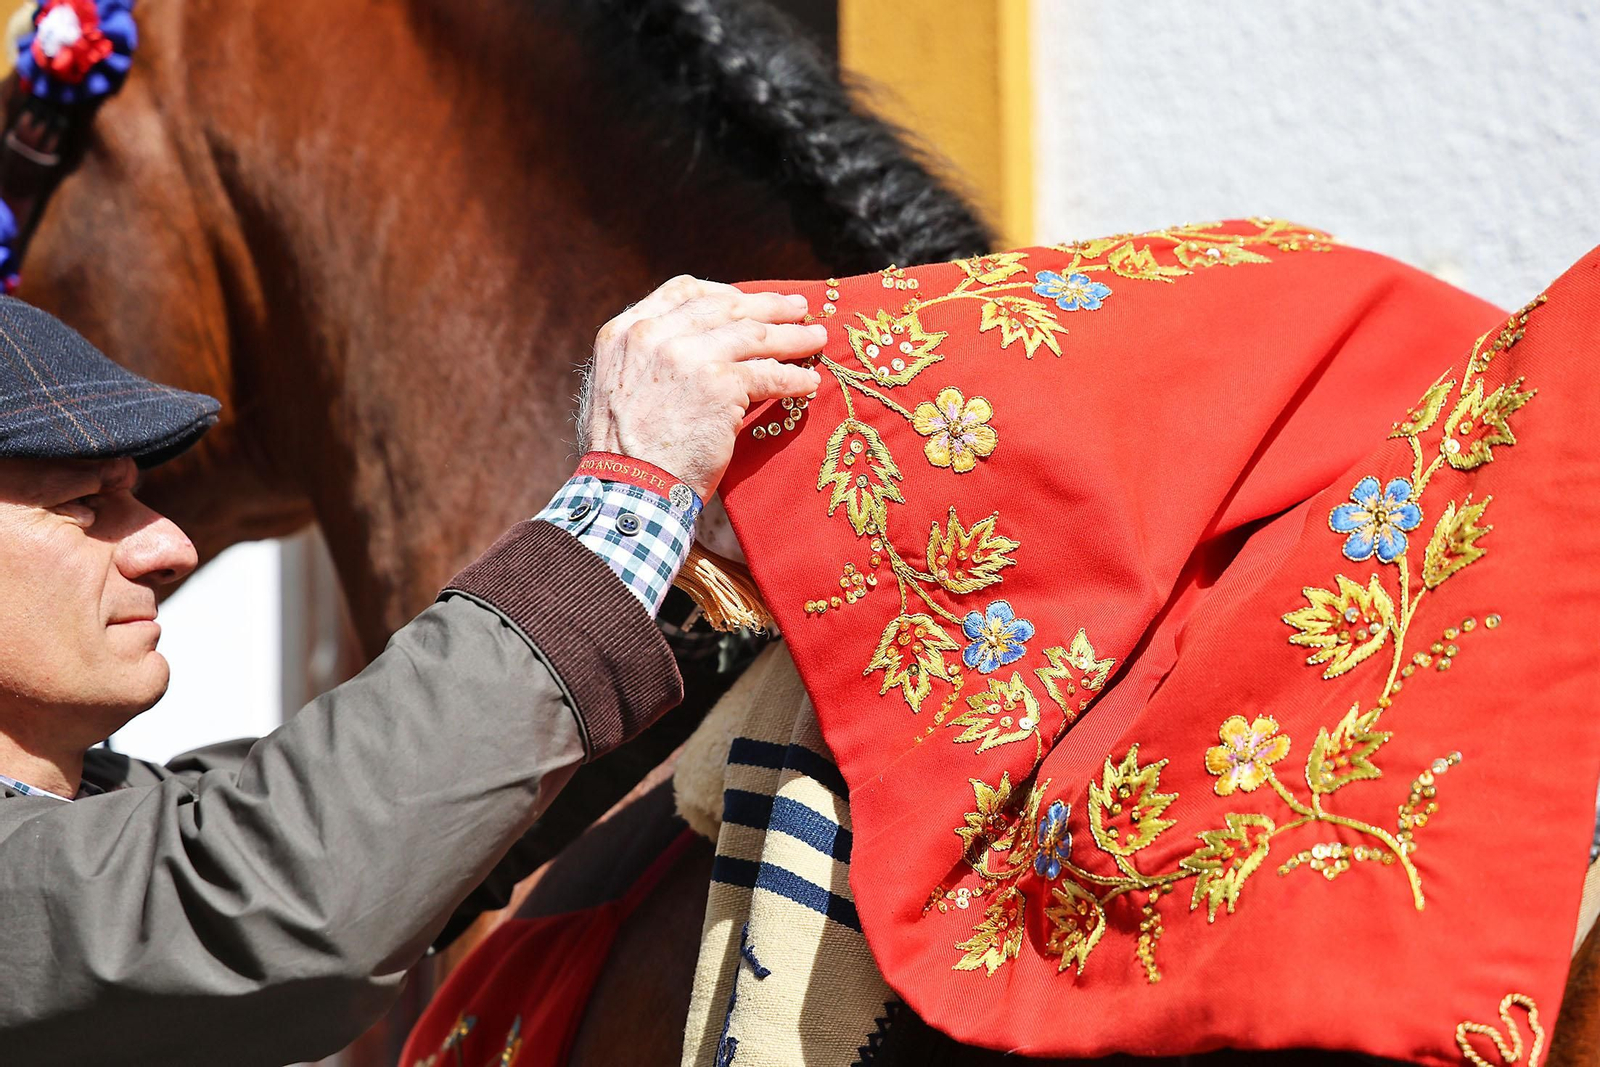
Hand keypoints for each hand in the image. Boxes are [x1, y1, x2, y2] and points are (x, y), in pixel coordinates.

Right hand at [578, 276, 825, 499]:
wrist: (629, 487)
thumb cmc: (626, 451)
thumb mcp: (619, 385)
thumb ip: (651, 356)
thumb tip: (702, 344)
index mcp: (625, 331)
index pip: (682, 292)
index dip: (723, 294)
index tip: (747, 302)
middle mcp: (654, 335)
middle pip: (725, 307)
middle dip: (768, 306)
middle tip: (799, 307)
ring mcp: (688, 356)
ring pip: (753, 336)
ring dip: (792, 337)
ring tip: (816, 338)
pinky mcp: (719, 385)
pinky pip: (768, 375)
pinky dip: (793, 378)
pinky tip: (808, 383)